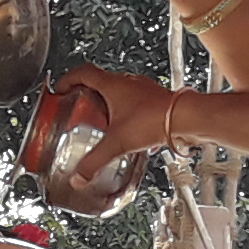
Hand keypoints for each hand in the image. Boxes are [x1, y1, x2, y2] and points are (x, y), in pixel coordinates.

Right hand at [51, 66, 179, 176]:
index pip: (83, 72)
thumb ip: (95, 161)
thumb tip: (79, 176)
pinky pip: (135, 102)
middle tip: (78, 106)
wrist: (187, 118)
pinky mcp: (155, 100)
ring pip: (119, 91)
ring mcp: (143, 90)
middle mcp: (128, 83)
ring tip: (101, 120)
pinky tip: (127, 129)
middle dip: (86, 93)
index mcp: (113, 84)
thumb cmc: (156, 119)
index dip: (68, 79)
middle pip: (100, 81)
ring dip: (107, 102)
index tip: (61, 88)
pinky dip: (125, 112)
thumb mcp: (118, 143)